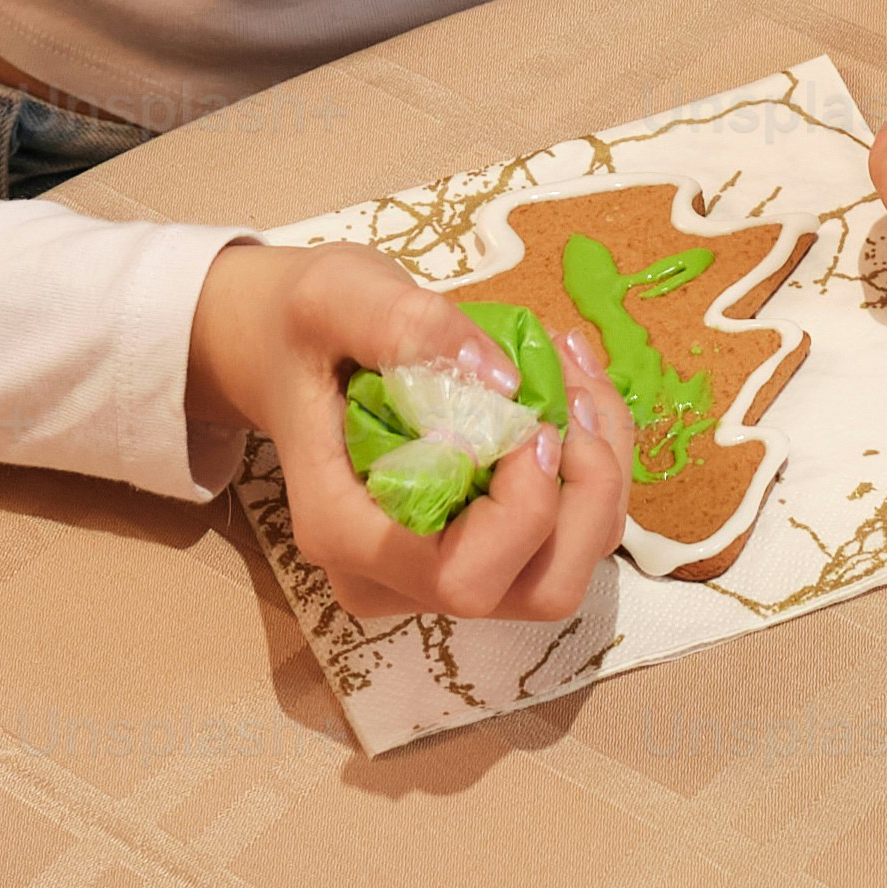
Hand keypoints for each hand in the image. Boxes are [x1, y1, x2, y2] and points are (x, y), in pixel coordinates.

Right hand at [188, 239, 629, 623]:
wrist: (286, 344)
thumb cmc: (301, 328)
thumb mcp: (335, 296)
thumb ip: (403, 325)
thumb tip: (500, 380)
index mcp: (347, 534)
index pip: (461, 578)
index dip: (524, 512)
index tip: (531, 417)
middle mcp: (395, 576)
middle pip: (536, 591)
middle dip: (585, 495)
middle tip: (573, 393)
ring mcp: (441, 569)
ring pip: (567, 566)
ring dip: (600, 473)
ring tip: (576, 374)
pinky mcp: (480, 545)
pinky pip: (566, 532)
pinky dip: (592, 463)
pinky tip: (571, 384)